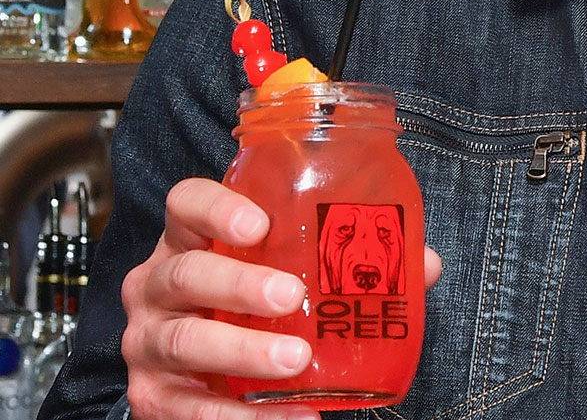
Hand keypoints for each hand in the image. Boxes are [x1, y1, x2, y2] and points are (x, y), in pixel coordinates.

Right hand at [120, 178, 442, 419]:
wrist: (201, 371)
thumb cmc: (249, 303)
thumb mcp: (288, 270)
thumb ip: (348, 260)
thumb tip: (423, 264)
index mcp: (190, 240)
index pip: (185, 204)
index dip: (215, 208)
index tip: (259, 223)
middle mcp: (158, 286)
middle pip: (186, 274)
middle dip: (239, 284)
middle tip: (291, 295)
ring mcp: (148, 342)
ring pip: (185, 342)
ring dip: (243, 353)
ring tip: (296, 360)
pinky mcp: (153, 397)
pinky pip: (192, 411)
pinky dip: (245, 418)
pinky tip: (293, 418)